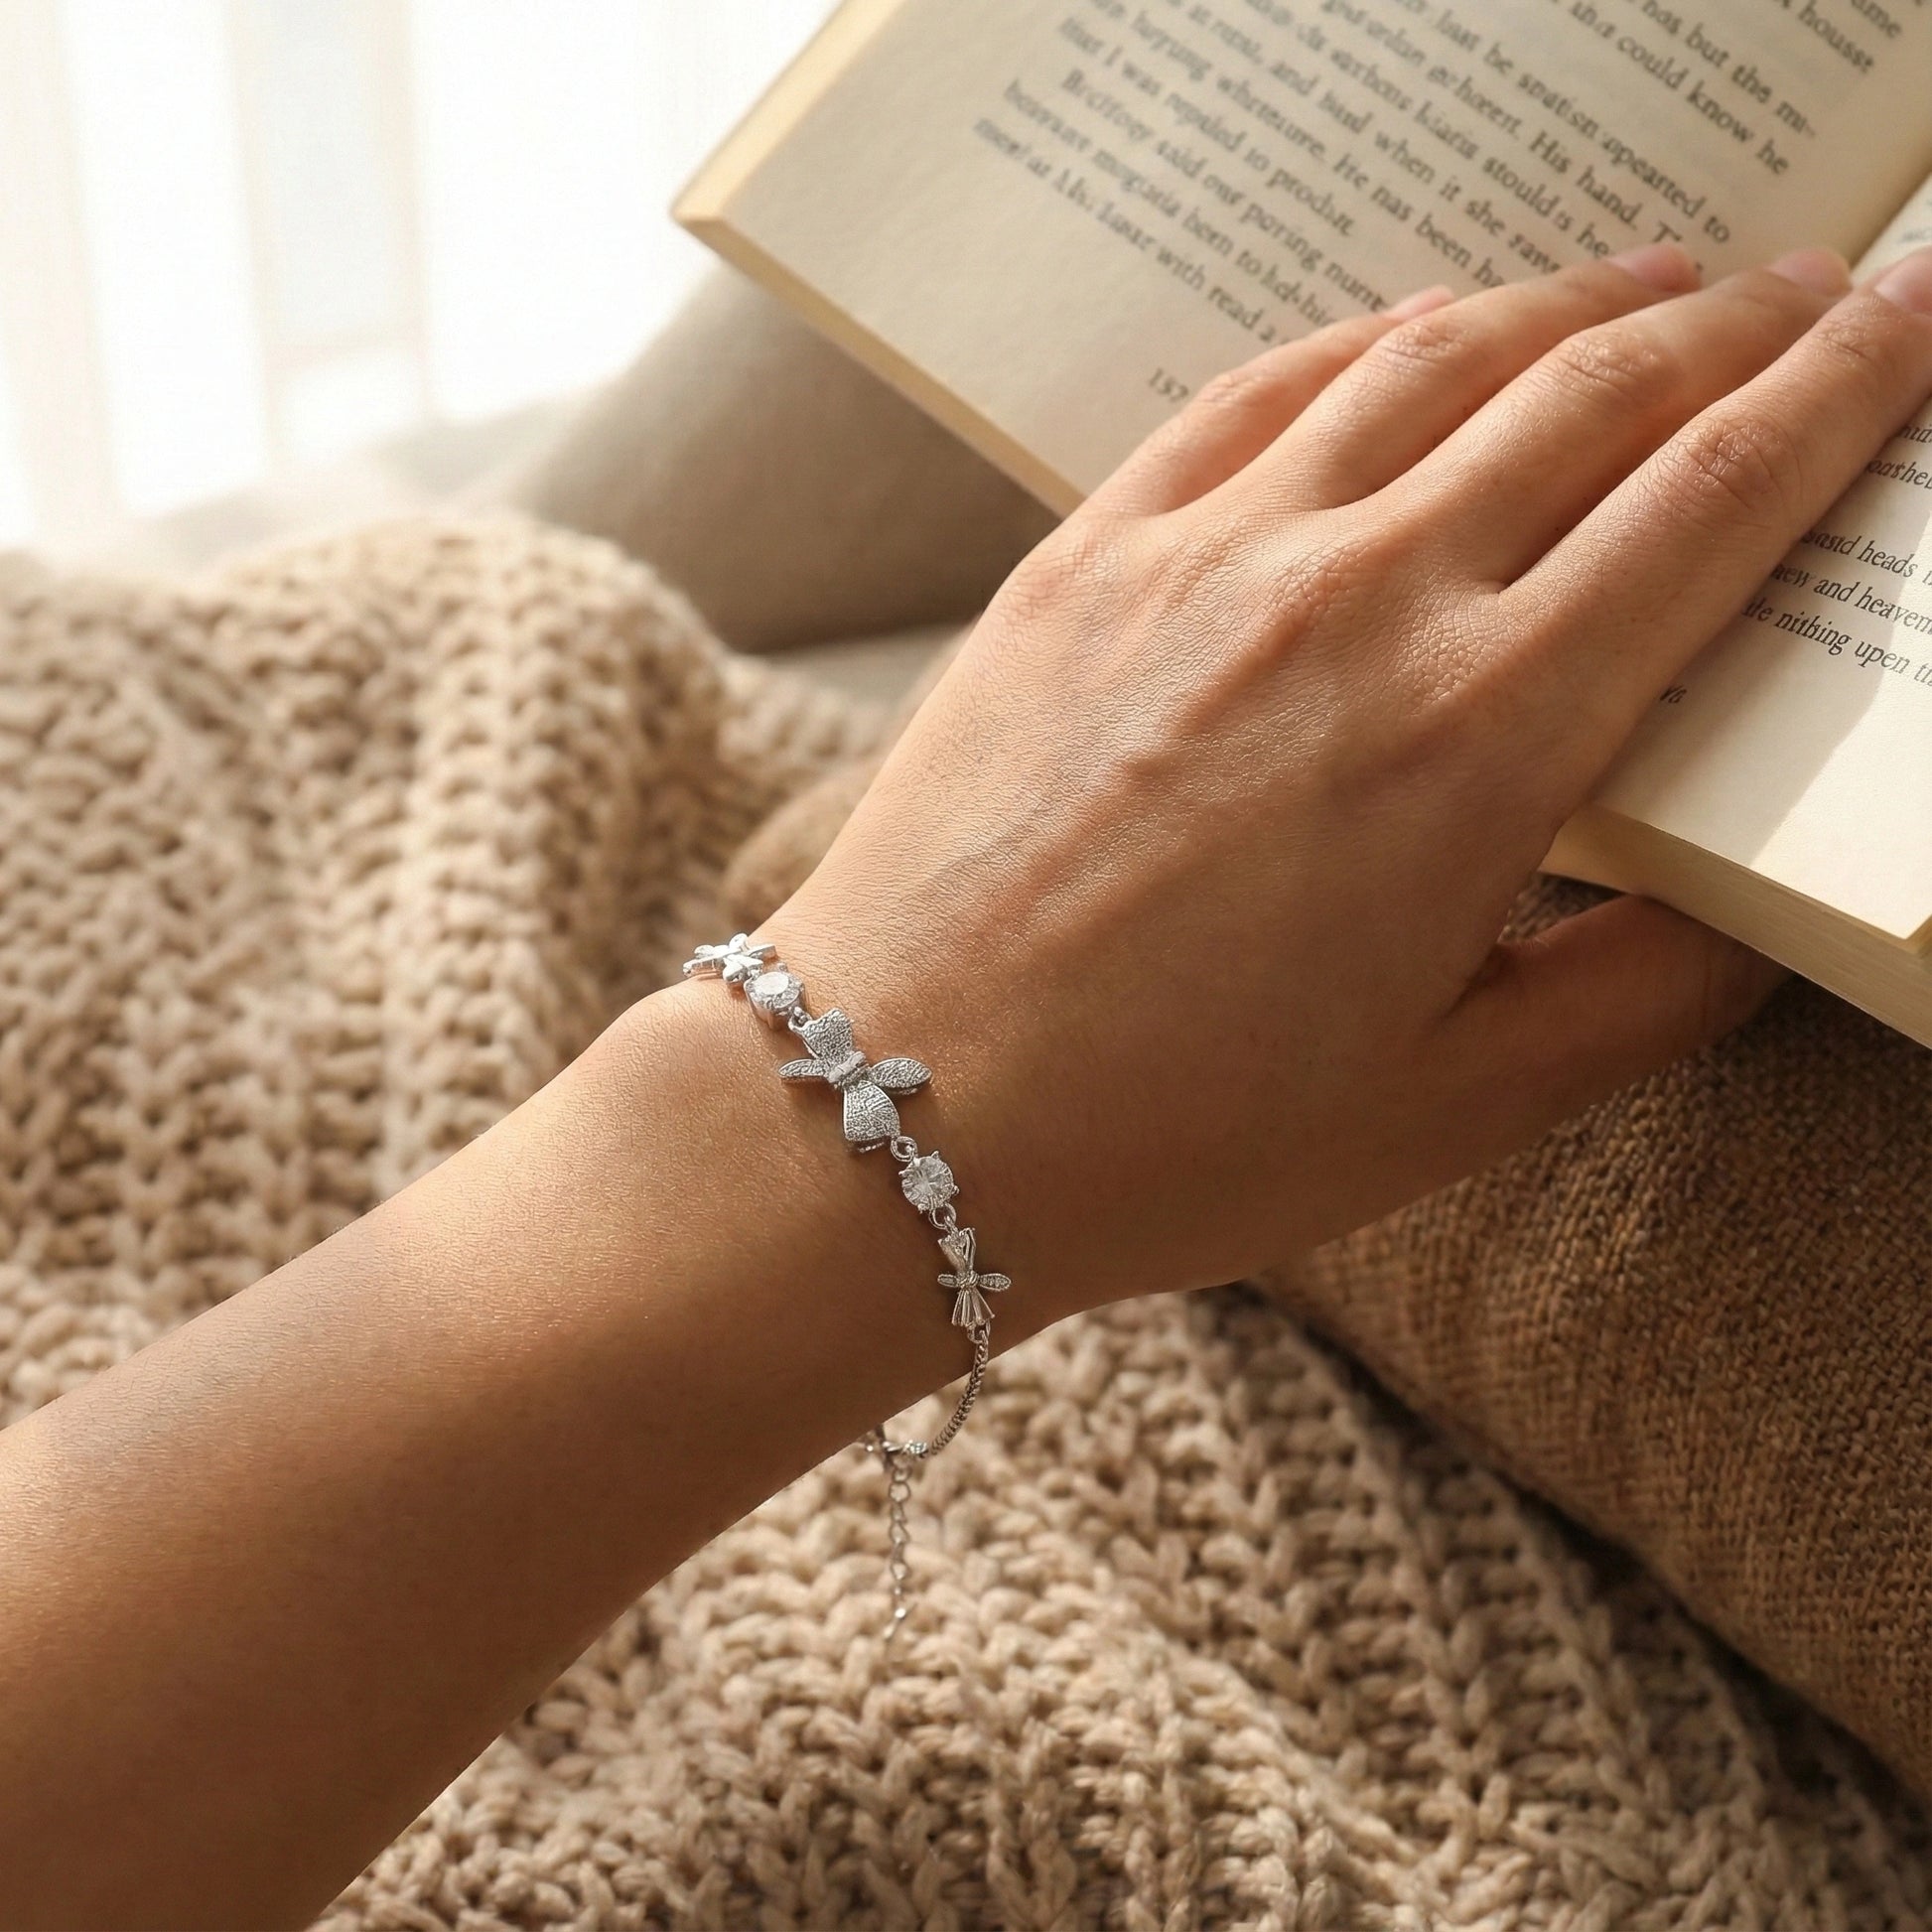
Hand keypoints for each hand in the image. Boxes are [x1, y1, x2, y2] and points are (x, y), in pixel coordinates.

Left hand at [768, 241, 1931, 1320]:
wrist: (901, 1106)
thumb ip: (1644, 994)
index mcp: (1483, 742)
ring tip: (1651, 285)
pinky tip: (1420, 330)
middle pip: (1597, 394)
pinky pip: (1257, 391)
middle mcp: (1357, 604)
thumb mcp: (1455, 1107)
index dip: (1842, 390)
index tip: (1913, 321)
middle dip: (1736, 323)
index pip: (1717, 499)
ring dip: (1569, 303)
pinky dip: (1370, 339)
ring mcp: (1206, 559)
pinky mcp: (1087, 555)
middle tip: (1817, 286)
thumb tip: (1753, 911)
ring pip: (1433, 360)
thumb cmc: (1175, 1137)